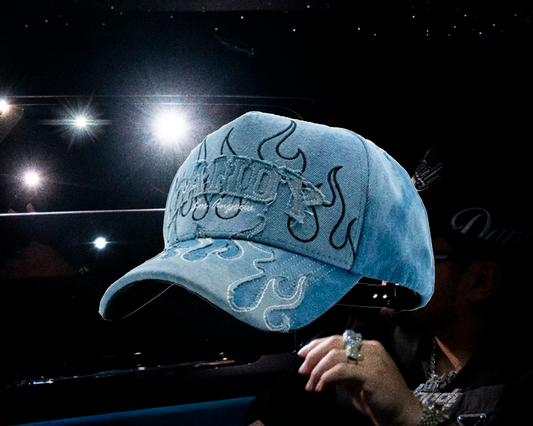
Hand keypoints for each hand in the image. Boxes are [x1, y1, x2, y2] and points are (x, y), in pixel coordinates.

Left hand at [297, 335, 422, 425]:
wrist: (405, 415)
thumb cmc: (382, 400)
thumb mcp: (356, 381)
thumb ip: (341, 370)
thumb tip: (318, 366)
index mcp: (368, 346)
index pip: (336, 339)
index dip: (316, 345)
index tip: (302, 355)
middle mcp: (370, 348)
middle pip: (333, 343)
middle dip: (313, 356)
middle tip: (303, 370)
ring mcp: (373, 360)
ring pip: (334, 356)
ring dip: (317, 371)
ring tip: (311, 384)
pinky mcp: (372, 374)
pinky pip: (341, 370)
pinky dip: (326, 378)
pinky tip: (321, 388)